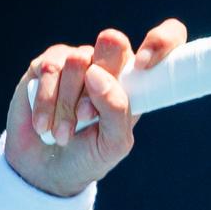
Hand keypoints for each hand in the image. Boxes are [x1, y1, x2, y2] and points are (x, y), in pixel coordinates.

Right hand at [5, 20, 184, 196]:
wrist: (47, 169)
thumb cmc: (89, 154)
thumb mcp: (113, 143)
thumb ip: (116, 110)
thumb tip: (96, 74)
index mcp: (137, 81)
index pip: (165, 40)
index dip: (161, 42)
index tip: (145, 64)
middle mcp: (110, 65)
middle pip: (114, 43)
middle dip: (99, 83)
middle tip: (87, 117)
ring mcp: (78, 60)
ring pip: (78, 61)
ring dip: (68, 105)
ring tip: (64, 134)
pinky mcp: (47, 64)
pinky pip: (50, 68)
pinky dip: (47, 103)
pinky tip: (45, 126)